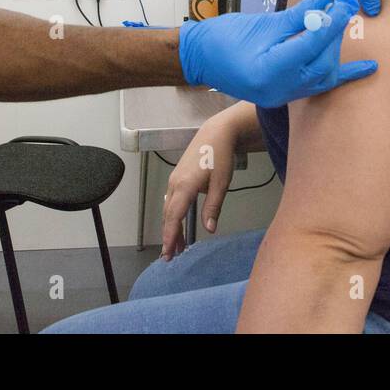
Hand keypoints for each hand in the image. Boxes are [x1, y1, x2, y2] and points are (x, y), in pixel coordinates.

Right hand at [160, 113, 237, 258]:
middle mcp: (174, 183)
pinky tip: (178, 223)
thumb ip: (213, 207)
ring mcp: (174, 179)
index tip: (168, 253)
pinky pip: (171, 200)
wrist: (216, 133)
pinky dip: (173, 215)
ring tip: (177, 245)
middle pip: (168, 215)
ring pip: (169, 208)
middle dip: (169, 236)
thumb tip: (209, 230)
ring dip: (171, 227)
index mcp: (184, 186)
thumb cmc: (220, 157)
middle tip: (170, 256)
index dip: (170, 236)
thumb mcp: (221, 184)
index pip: (174, 217)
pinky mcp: (177, 176)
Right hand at [178, 0, 373, 108]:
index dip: (332, 23)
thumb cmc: (222, 38)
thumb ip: (297, 15)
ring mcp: (283, 96)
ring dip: (336, 49)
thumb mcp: (262, 23)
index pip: (310, 46)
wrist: (200, 59)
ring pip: (324, 76)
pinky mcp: (287, 94)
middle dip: (335, 34)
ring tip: (338, 23)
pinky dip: (343, 75)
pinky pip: (320, 85)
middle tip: (345, 7)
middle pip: (322, 63)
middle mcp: (279, 90)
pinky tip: (370, 68)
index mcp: (268, 71)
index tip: (346, 4)